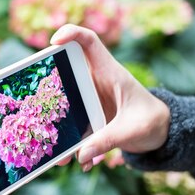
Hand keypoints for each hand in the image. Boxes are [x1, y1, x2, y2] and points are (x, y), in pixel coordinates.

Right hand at [50, 24, 170, 169]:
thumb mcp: (132, 131)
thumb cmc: (150, 121)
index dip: (71, 34)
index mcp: (108, 73)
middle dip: (46, 86)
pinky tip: (79, 160)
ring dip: (56, 125)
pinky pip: (71, 127)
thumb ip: (107, 141)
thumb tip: (81, 154)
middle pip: (64, 73)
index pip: (89, 42)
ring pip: (63, 104)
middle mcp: (94, 82)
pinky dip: (72, 145)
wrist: (159, 133)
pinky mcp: (86, 117)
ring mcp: (88, 99)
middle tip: (35, 101)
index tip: (54, 41)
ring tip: (56, 148)